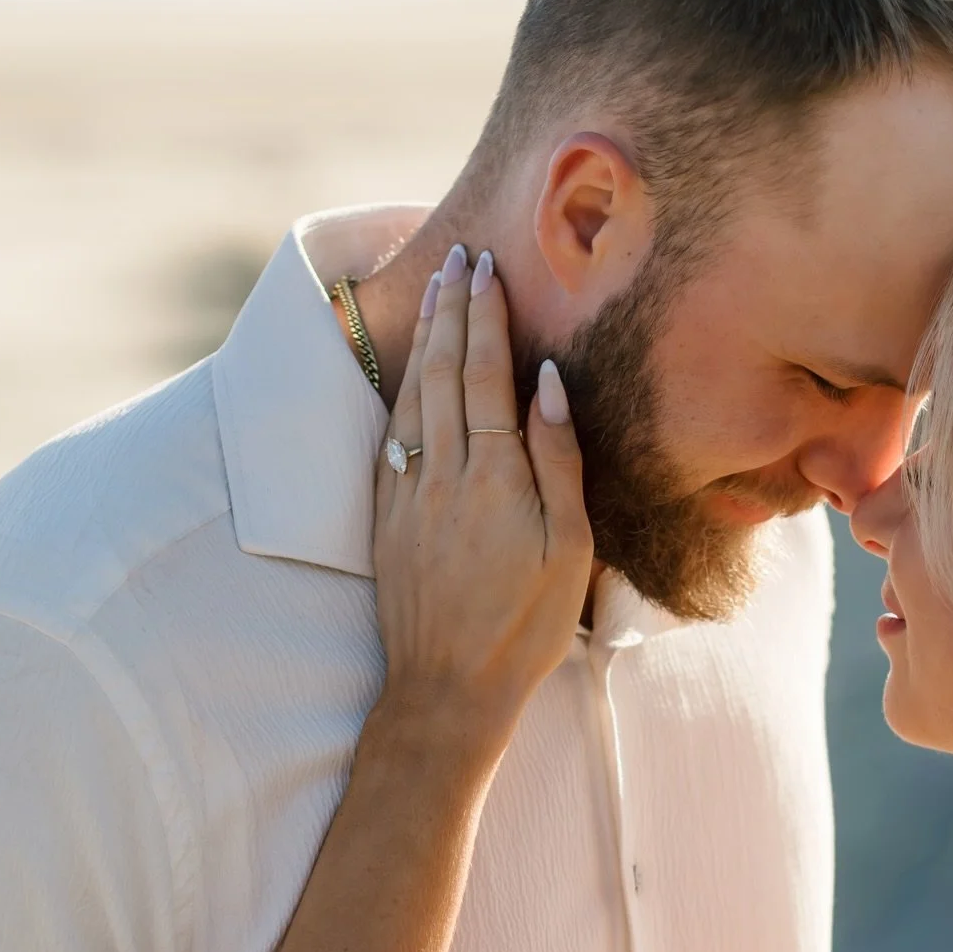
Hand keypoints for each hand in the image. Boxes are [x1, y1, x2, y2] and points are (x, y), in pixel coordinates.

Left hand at [372, 243, 592, 754]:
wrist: (448, 690)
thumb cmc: (523, 628)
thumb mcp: (567, 549)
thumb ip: (557, 460)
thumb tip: (546, 382)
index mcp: (493, 477)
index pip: (488, 376)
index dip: (486, 318)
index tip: (486, 269)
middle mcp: (442, 476)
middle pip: (445, 374)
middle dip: (451, 312)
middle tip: (457, 260)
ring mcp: (406, 497)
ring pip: (412, 400)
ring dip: (424, 343)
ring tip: (433, 297)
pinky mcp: (386, 522)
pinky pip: (391, 437)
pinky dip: (401, 393)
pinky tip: (408, 375)